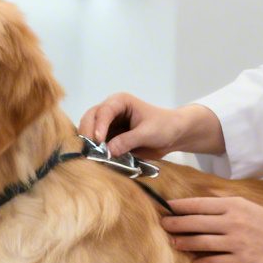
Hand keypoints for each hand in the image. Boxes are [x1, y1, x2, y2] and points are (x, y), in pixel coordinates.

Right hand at [78, 94, 222, 158]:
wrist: (173, 135)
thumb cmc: (164, 126)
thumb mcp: (148, 133)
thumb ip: (128, 141)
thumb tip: (108, 152)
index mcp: (120, 102)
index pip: (103, 111)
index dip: (98, 126)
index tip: (98, 141)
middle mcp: (110, 111)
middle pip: (90, 118)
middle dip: (88, 134)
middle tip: (90, 150)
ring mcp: (108, 125)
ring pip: (90, 131)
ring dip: (89, 144)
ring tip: (93, 157)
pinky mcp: (110, 138)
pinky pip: (98, 144)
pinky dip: (96, 151)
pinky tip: (98, 160)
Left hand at [161, 195, 262, 262]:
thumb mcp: (249, 205)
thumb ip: (226, 201)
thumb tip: (205, 194)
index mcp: (233, 205)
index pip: (199, 204)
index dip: (180, 206)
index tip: (166, 207)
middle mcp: (232, 221)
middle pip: (195, 223)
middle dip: (175, 224)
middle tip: (163, 225)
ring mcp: (236, 241)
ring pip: (201, 242)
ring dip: (184, 243)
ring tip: (173, 243)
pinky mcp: (242, 259)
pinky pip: (216, 261)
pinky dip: (203, 261)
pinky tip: (195, 262)